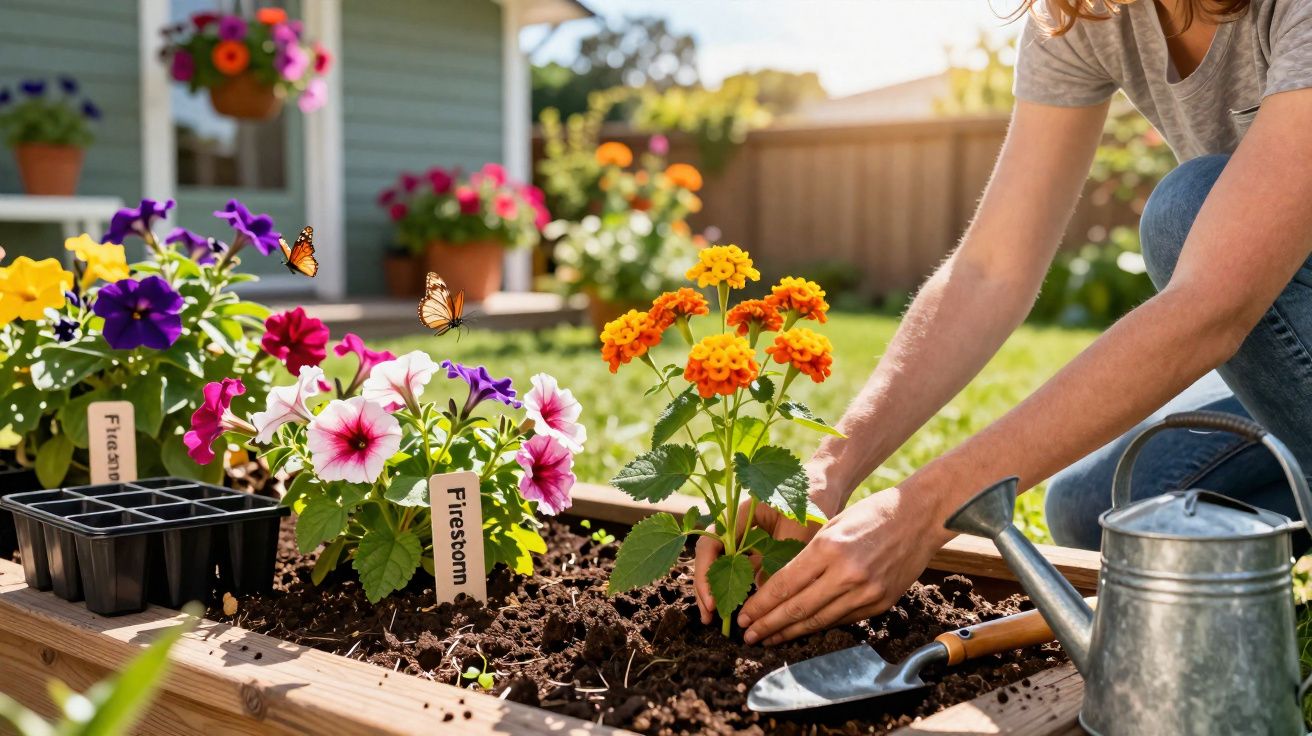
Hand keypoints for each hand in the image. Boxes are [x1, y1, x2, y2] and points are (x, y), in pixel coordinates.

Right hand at [692, 500, 820, 624]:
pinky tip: (744, 609)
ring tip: (719, 619)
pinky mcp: (761, 549)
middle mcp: (739, 527)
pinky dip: (742, 588)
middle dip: (707, 588)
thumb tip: (760, 596)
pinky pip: (745, 570)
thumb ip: (777, 562)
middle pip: (712, 558)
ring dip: (722, 591)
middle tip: (710, 618)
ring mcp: (748, 538)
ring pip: (727, 567)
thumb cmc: (813, 501)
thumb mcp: (798, 534)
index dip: (706, 574)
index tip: (712, 601)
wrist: (829, 485)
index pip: (711, 544)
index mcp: (740, 514)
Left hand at [737, 485, 950, 645]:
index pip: (784, 585)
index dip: (760, 605)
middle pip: (797, 609)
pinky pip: (843, 619)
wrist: (920, 516)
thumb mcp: (830, 526)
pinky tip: (802, 631)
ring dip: (790, 633)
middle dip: (768, 625)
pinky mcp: (880, 603)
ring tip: (769, 639)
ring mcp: (866, 592)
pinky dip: (819, 626)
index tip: (744, 616)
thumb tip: (778, 588)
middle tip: (748, 635)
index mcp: (828, 548)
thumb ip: (807, 558)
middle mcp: (846, 574)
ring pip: (819, 620)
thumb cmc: (870, 514)